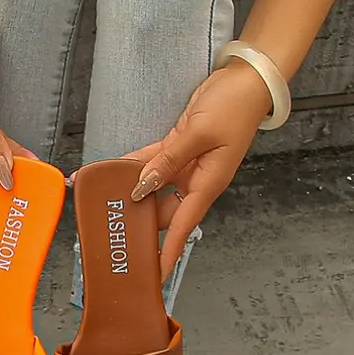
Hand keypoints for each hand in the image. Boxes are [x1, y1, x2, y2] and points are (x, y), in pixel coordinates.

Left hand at [127, 59, 273, 278]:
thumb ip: (167, 161)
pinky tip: (114, 171)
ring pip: (154, 187)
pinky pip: (153, 162)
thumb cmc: (234, 107)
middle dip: (142, 224)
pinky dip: (135, 165)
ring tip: (106, 204)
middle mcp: (197, 180)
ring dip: (133, 193)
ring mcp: (187, 164)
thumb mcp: (199, 134)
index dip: (167, 252)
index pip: (182, 227)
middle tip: (114, 236)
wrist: (246, 79)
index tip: (155, 275)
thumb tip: (143, 185)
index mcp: (208, 184)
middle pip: (163, 211)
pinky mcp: (179, 147)